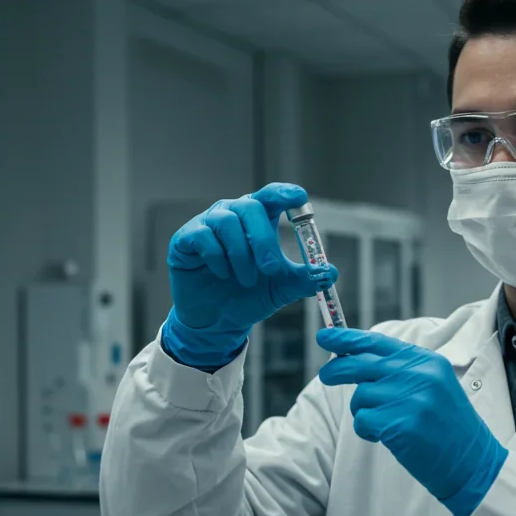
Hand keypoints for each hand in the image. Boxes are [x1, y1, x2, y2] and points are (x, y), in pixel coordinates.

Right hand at [163, 183, 335, 368]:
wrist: (217, 322)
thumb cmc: (248, 297)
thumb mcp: (281, 289)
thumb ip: (304, 279)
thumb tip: (329, 272)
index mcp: (257, 219)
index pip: (270, 195)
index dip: (284, 193)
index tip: (299, 198)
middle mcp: (232, 215)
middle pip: (249, 206)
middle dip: (263, 239)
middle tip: (271, 269)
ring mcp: (207, 225)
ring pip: (227, 222)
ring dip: (240, 255)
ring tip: (245, 280)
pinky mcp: (185, 239)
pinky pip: (203, 236)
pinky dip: (217, 258)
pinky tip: (222, 275)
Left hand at [317, 327, 507, 515]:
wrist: (473, 462)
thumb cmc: (447, 426)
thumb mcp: (432, 386)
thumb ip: (400, 370)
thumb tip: (354, 359)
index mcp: (426, 361)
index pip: (378, 343)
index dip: (347, 338)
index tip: (325, 335)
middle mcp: (418, 374)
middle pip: (361, 365)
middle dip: (337, 370)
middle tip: (325, 375)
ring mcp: (410, 398)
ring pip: (360, 397)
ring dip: (364, 412)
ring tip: (387, 424)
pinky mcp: (400, 424)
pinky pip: (362, 421)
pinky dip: (367, 431)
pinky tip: (387, 437)